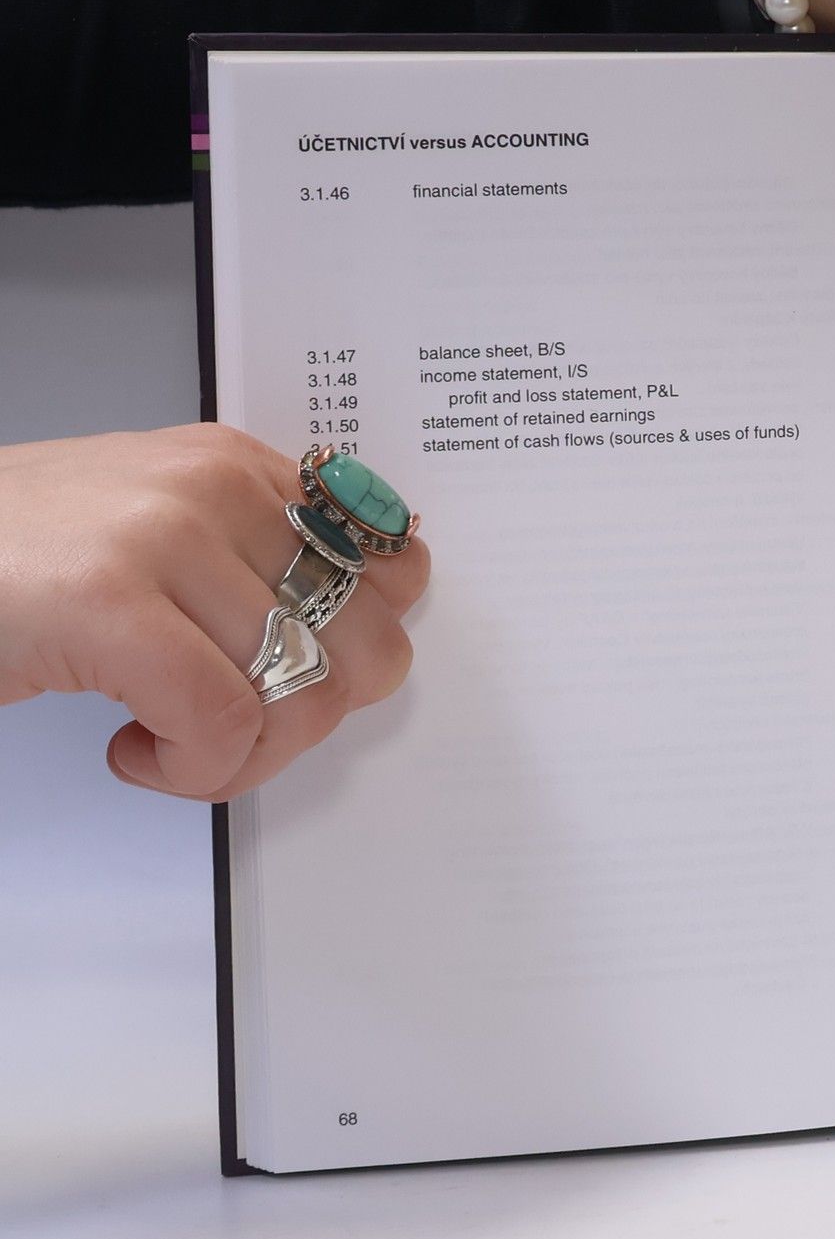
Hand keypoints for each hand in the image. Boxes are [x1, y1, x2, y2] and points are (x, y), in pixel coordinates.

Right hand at [0, 424, 427, 800]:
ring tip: (170, 743)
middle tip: (232, 730)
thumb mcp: (154, 529)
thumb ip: (253, 560)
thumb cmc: (10, 558)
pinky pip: (224, 724)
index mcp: (236, 467)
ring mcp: (164, 537)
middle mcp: (215, 488)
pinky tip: (131, 751)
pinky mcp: (109, 603)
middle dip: (311, 719)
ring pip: (303, 694)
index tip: (301, 678)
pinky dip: (192, 771)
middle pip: (364, 643)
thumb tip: (360, 633)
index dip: (361, 649)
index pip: (393, 566)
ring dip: (243, 757)